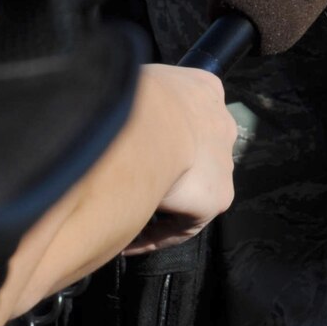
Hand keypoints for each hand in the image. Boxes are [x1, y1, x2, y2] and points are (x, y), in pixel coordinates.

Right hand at [122, 63, 236, 252]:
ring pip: (189, 188)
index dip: (159, 133)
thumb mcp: (127, 82)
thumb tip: (102, 104)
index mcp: (202, 89)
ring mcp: (224, 161)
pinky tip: (130, 243)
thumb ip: (126, 97)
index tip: (134, 150)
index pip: (185, 112)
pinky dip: (156, 234)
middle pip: (192, 152)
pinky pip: (184, 222)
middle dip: (165, 169)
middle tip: (128, 187)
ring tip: (124, 217)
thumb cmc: (128, 97)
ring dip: (161, 202)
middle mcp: (220, 123)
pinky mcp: (218, 196)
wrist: (152, 121)